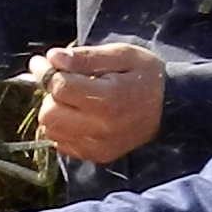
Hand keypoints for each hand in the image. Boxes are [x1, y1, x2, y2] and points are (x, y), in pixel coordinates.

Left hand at [36, 42, 166, 165]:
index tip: (41, 62)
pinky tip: (78, 116)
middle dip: (51, 95)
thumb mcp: (122, 55)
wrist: (171, 108)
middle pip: (50, 114)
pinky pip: (62, 145)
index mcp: (108, 99)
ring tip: (72, 100)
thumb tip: (53, 58)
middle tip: (63, 82)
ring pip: (51, 132)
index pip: (60, 88)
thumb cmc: (146, 76)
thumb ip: (86, 57)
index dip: (45, 72)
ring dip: (54, 112)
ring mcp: (98, 146)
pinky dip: (62, 129)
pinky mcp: (97, 156)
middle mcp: (101, 128)